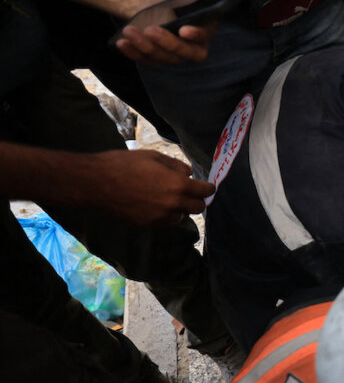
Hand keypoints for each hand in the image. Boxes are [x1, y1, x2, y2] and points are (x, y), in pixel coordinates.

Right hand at [89, 149, 214, 225]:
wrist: (96, 183)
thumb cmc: (124, 164)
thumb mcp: (154, 157)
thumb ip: (177, 166)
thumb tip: (189, 174)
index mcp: (178, 185)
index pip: (206, 192)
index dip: (208, 188)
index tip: (206, 186)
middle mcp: (173, 204)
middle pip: (199, 208)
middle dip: (196, 199)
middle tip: (188, 191)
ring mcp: (161, 217)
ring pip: (182, 216)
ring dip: (180, 208)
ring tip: (165, 196)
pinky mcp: (149, 225)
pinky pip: (167, 221)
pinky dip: (166, 214)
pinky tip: (153, 203)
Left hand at [116, 0, 224, 64]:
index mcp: (206, 27)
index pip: (204, 36)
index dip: (196, 35)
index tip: (183, 29)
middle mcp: (193, 44)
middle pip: (185, 53)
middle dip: (167, 43)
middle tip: (150, 30)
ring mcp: (175, 52)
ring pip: (164, 57)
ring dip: (145, 46)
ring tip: (129, 31)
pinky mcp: (157, 55)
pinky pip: (147, 60)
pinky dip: (134, 53)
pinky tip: (122, 43)